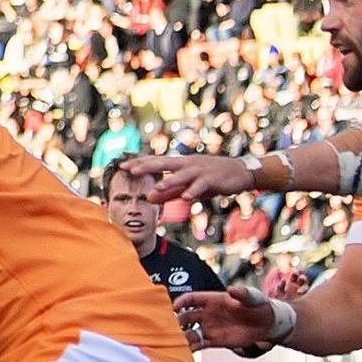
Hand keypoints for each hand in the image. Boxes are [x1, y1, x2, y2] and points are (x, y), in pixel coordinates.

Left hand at [120, 151, 258, 203]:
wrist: (239, 172)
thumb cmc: (210, 178)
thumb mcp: (187, 186)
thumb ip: (169, 193)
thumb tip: (149, 198)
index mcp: (180, 165)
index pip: (155, 162)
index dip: (139, 163)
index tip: (121, 166)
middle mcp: (187, 165)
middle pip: (163, 163)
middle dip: (146, 166)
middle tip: (129, 169)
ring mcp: (200, 171)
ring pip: (181, 176)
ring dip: (168, 182)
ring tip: (155, 188)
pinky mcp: (212, 180)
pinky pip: (201, 186)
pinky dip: (193, 191)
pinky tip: (186, 198)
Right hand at [175, 286, 283, 351]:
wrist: (268, 324)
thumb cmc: (259, 306)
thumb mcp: (253, 297)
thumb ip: (242, 293)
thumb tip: (231, 289)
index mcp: (213, 300)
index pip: (191, 299)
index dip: (181, 302)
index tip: (173, 308)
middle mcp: (208, 314)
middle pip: (186, 316)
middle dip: (176, 321)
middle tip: (169, 328)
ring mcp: (210, 328)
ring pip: (190, 332)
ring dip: (181, 336)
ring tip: (174, 343)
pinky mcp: (216, 341)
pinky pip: (199, 344)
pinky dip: (191, 348)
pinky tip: (184, 352)